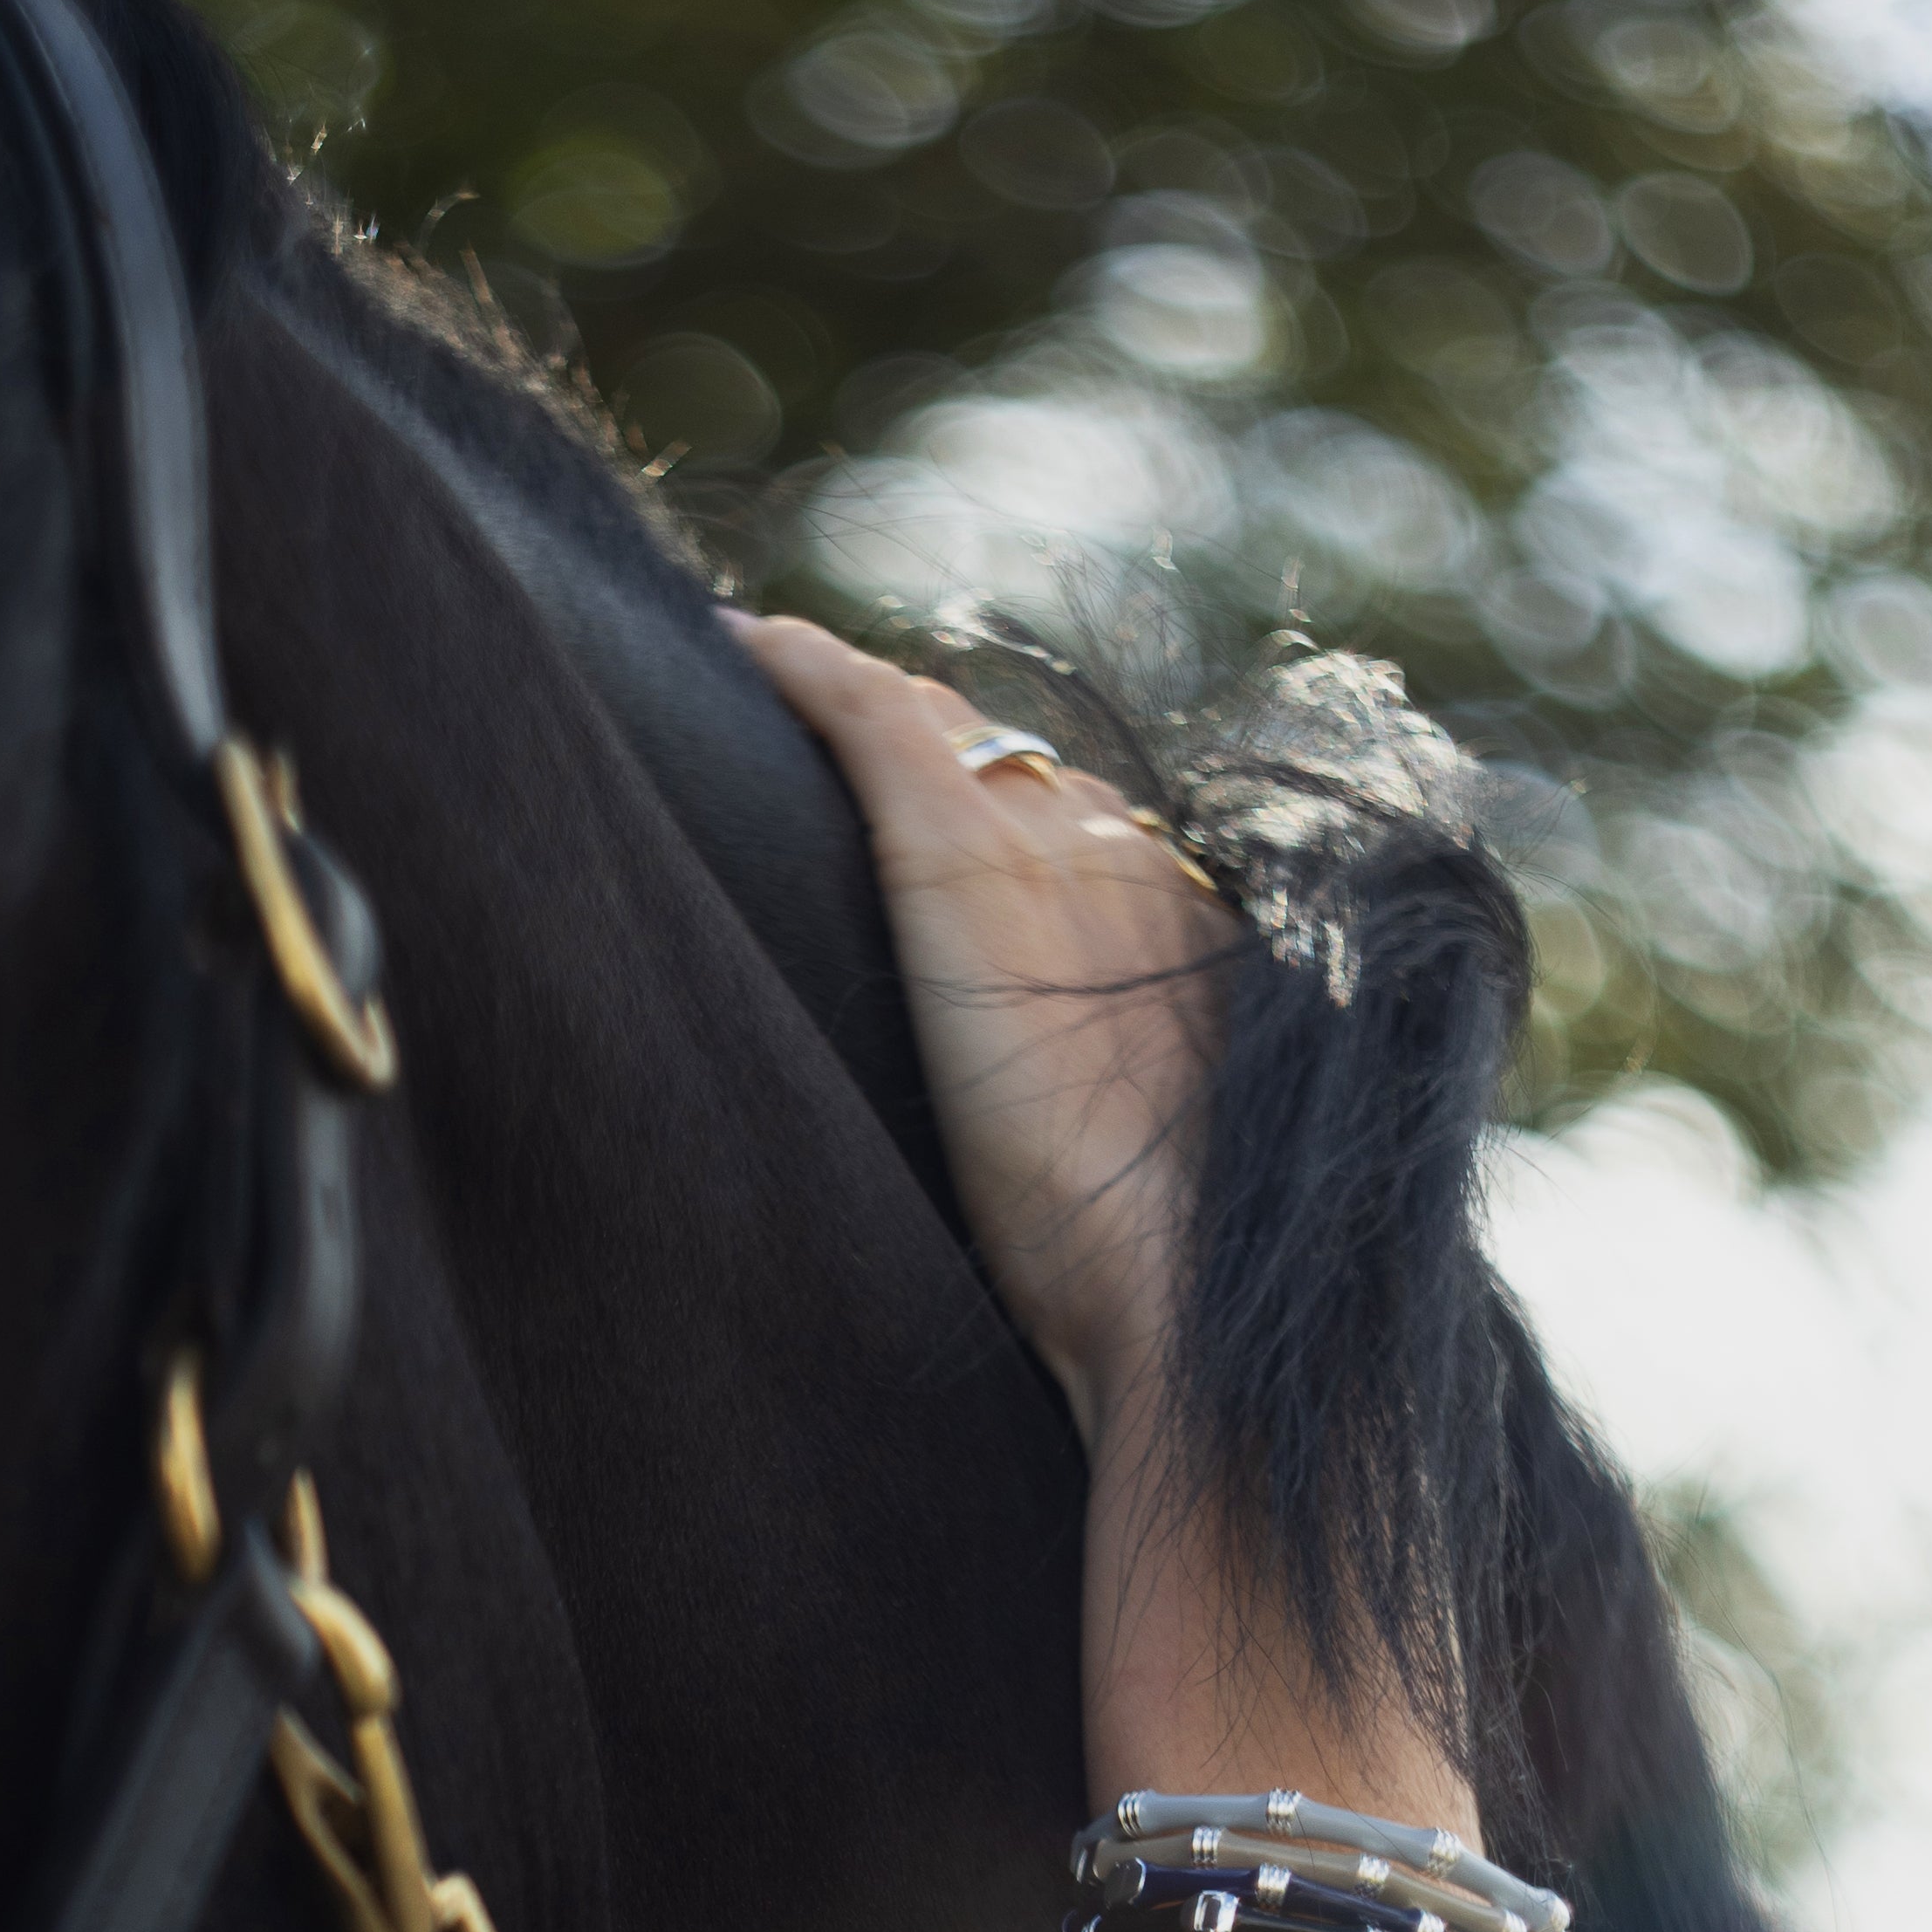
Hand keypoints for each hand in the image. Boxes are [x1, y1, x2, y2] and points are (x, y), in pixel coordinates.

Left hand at [730, 613, 1236, 1447]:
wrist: (1175, 1285)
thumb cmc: (1164, 1277)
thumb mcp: (1160, 1182)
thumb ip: (1132, 1130)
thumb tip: (1098, 1174)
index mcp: (1188, 933)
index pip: (1086, 834)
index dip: (1011, 812)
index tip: (948, 809)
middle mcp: (1134, 860)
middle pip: (1018, 767)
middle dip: (941, 749)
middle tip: (841, 742)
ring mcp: (1052, 848)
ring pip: (949, 733)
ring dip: (873, 718)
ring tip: (782, 693)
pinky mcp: (961, 859)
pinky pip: (874, 720)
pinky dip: (808, 671)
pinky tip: (742, 646)